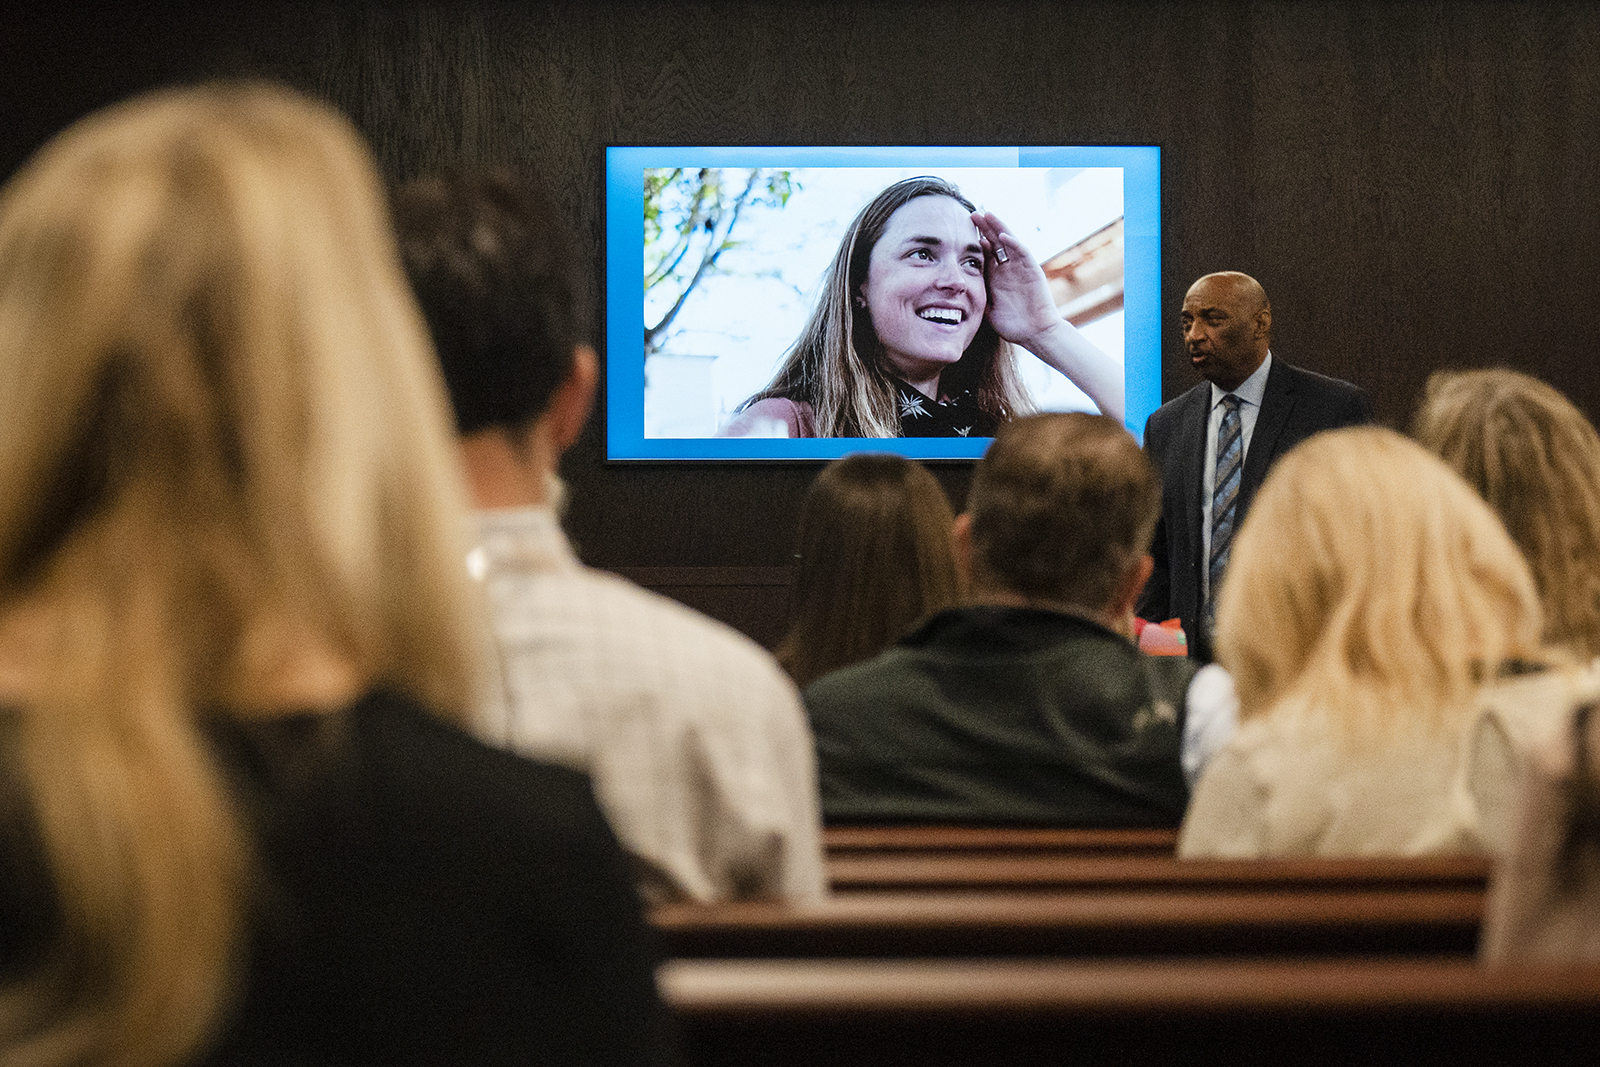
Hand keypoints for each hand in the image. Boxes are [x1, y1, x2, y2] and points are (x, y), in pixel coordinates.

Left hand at [971, 210, 1059, 347]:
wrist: (1035, 333)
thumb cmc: (1012, 324)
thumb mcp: (987, 307)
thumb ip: (976, 294)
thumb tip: (956, 291)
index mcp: (997, 276)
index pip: (985, 252)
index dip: (974, 241)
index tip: (959, 231)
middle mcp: (1009, 268)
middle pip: (996, 242)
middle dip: (984, 228)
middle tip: (971, 214)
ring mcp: (1021, 267)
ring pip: (1009, 242)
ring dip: (998, 228)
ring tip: (987, 214)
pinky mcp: (1033, 271)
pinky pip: (1023, 253)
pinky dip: (1013, 243)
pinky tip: (1002, 235)